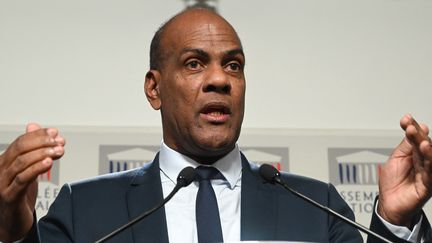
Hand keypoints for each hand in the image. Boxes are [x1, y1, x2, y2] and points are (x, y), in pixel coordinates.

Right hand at [0, 124, 64, 241]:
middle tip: (59, 142)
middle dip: (42, 142)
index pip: (21, 142)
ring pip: (22, 162)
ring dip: (43, 154)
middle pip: (20, 149)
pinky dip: (36, 169)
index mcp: (5, 161)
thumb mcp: (28, 169)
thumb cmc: (20, 195)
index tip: (56, 133)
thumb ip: (32, 149)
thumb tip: (33, 126)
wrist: (12, 221)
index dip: (39, 136)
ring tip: (58, 151)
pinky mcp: (9, 196)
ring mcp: (2, 183)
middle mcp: (0, 170)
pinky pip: (22, 179)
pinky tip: (48, 163)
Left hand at [378, 114, 431, 227]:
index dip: (411, 127)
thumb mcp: (395, 159)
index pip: (415, 138)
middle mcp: (422, 161)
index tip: (406, 118)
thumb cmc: (392, 183)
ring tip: (420, 137)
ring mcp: (426, 172)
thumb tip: (411, 129)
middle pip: (423, 144)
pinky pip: (430, 171)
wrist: (389, 204)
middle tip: (410, 126)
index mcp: (414, 154)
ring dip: (425, 145)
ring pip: (429, 156)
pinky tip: (426, 150)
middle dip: (417, 134)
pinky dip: (429, 160)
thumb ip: (404, 146)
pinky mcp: (427, 184)